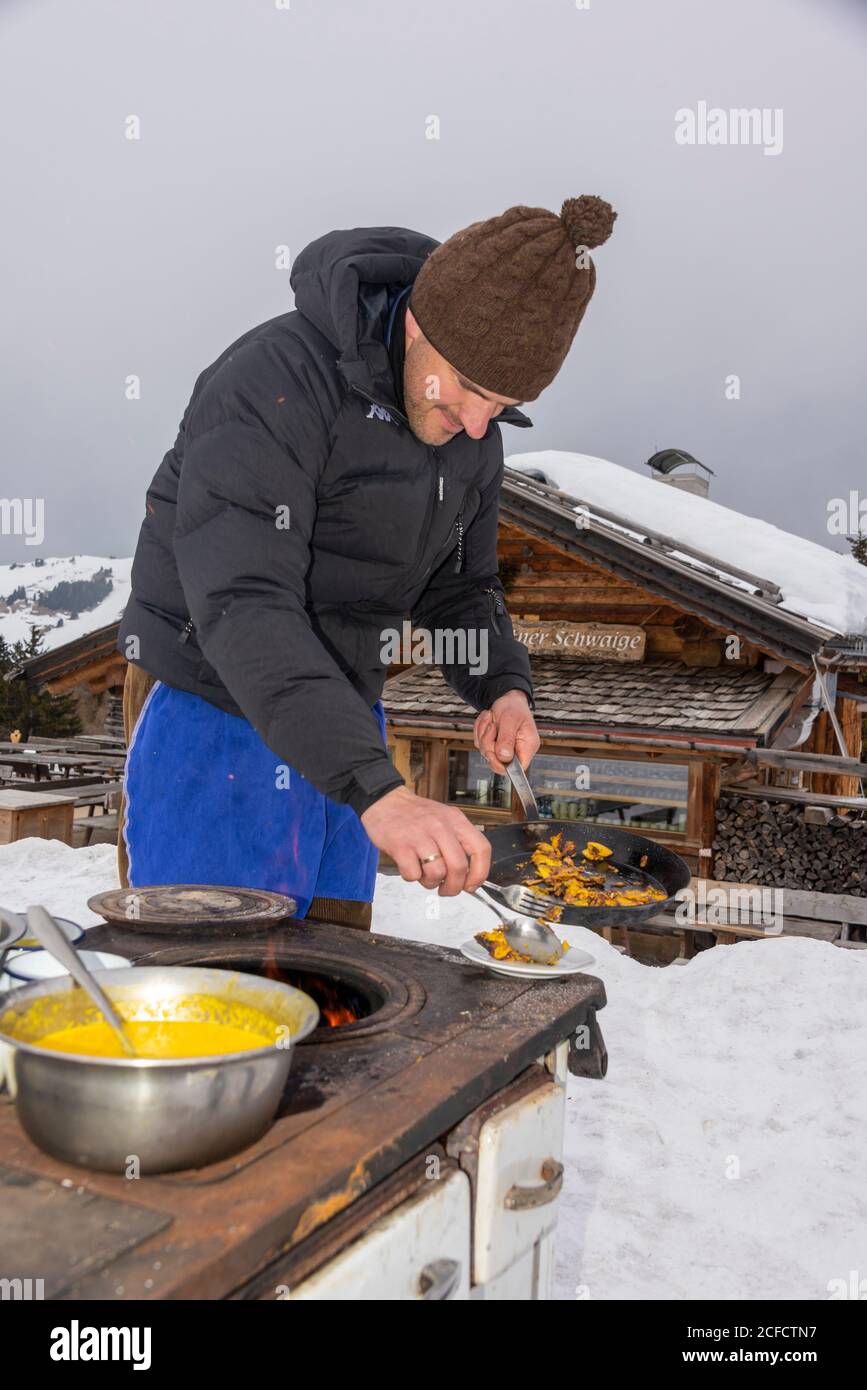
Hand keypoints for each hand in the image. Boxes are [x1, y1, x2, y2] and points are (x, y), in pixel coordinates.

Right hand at [361, 786, 490, 895]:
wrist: (384, 801)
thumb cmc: (415, 815)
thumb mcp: (444, 819)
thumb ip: (458, 842)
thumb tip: (468, 876)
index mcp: (456, 820)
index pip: (481, 849)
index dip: (480, 873)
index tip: (471, 886)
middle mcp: (440, 827)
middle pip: (459, 867)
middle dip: (454, 887)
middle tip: (447, 890)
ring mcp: (420, 836)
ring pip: (437, 873)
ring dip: (432, 883)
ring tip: (425, 876)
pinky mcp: (400, 846)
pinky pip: (413, 874)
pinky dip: (412, 877)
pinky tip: (409, 867)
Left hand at [473, 689, 539, 775]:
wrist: (507, 699)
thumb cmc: (514, 707)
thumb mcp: (510, 720)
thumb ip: (507, 739)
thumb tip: (504, 757)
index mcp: (527, 746)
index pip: (518, 768)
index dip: (503, 766)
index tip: (492, 753)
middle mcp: (516, 751)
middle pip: (497, 761)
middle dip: (489, 743)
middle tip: (492, 726)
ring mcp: (503, 749)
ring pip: (485, 752)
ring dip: (483, 733)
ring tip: (491, 719)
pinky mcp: (492, 745)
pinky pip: (479, 743)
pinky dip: (479, 730)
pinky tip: (488, 720)